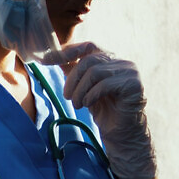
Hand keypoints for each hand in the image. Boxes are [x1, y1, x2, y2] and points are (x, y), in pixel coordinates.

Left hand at [49, 42, 155, 178]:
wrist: (120, 131)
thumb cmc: (102, 108)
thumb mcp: (82, 87)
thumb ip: (72, 70)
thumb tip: (51, 55)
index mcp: (109, 59)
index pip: (87, 46)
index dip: (66, 52)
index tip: (45, 60)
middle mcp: (121, 62)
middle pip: (89, 60)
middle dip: (72, 79)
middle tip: (67, 96)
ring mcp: (130, 72)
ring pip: (95, 72)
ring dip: (80, 90)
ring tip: (77, 104)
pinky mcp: (134, 85)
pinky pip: (105, 84)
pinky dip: (91, 95)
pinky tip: (87, 105)